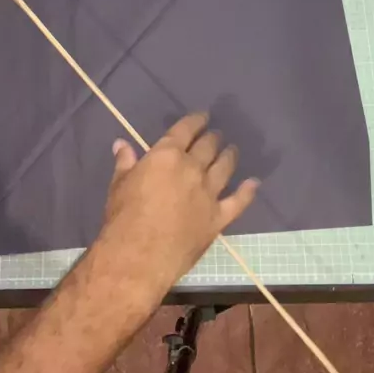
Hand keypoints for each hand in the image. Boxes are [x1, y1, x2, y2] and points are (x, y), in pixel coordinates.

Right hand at [97, 113, 257, 305]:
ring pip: (225, 167)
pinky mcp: (218, 218)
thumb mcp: (119, 185)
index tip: (203, 116)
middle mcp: (192, 168)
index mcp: (166, 155)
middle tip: (216, 135)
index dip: (196, 120)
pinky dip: (248, 191)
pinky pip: (238, 201)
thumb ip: (125, 162)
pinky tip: (254, 183)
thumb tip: (121, 144)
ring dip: (230, 156)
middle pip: (208, 146)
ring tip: (232, 150)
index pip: (186, 129)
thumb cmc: (123, 217)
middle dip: (213, 138)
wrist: (139, 256)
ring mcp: (208, 193)